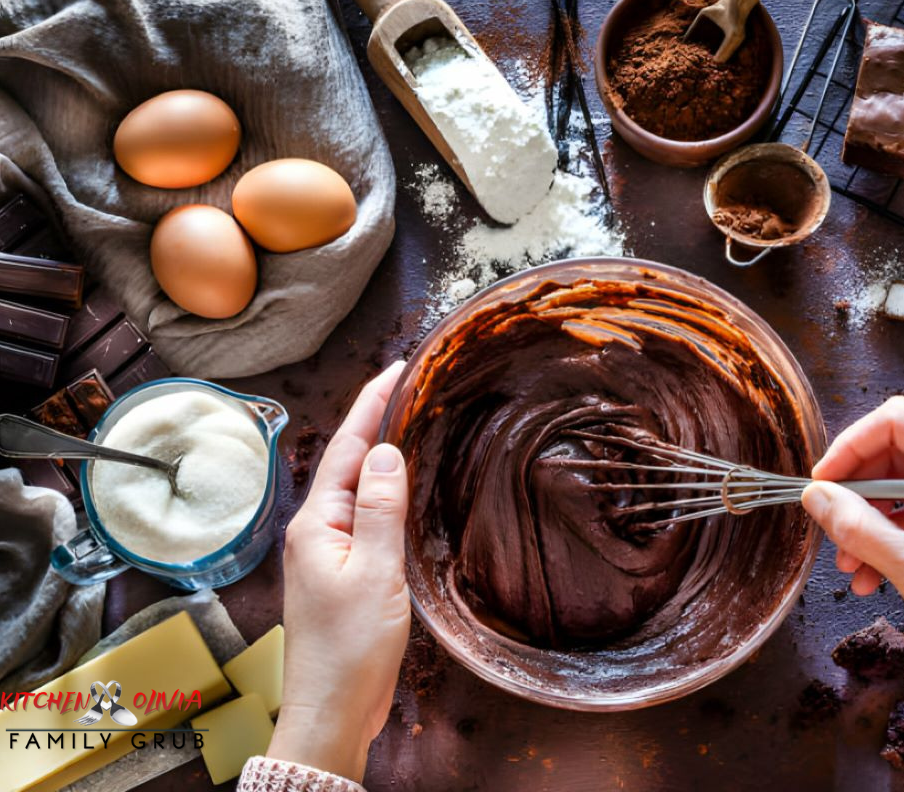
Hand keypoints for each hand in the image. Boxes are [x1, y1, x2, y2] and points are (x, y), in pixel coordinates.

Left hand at [267, 361, 409, 781]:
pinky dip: (385, 492)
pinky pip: (365, 516)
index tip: (398, 368)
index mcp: (316, 523)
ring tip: (410, 421)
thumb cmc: (350, 650)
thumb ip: (380, 509)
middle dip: (376, 419)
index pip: (347, 447)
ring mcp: (328, 552)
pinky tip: (403, 488)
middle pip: (348, 461)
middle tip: (412, 385)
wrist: (333, 711)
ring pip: (357, 488)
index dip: (372, 404)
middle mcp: (316, 530)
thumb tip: (384, 451)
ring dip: (380, 454)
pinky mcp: (344, 573)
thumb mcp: (374, 573)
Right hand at [801, 396, 903, 716]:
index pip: (898, 421)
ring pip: (900, 482)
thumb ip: (856, 525)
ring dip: (867, 518)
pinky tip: (869, 574)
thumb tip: (813, 495)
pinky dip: (888, 533)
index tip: (823, 483)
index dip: (852, 445)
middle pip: (895, 450)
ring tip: (848, 562)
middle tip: (830, 524)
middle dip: (857, 490)